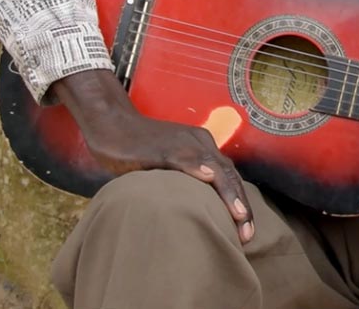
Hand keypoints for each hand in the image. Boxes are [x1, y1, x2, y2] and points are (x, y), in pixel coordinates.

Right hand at [51, 70, 254, 242]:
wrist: (111, 123)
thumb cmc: (137, 148)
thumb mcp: (168, 166)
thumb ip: (183, 181)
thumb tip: (195, 211)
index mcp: (203, 148)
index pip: (229, 178)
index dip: (240, 204)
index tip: (247, 233)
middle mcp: (199, 143)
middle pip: (229, 176)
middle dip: (241, 206)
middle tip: (248, 236)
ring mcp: (183, 143)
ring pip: (214, 168)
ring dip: (228, 194)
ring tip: (238, 217)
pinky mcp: (163, 147)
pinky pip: (183, 157)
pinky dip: (197, 167)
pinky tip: (207, 178)